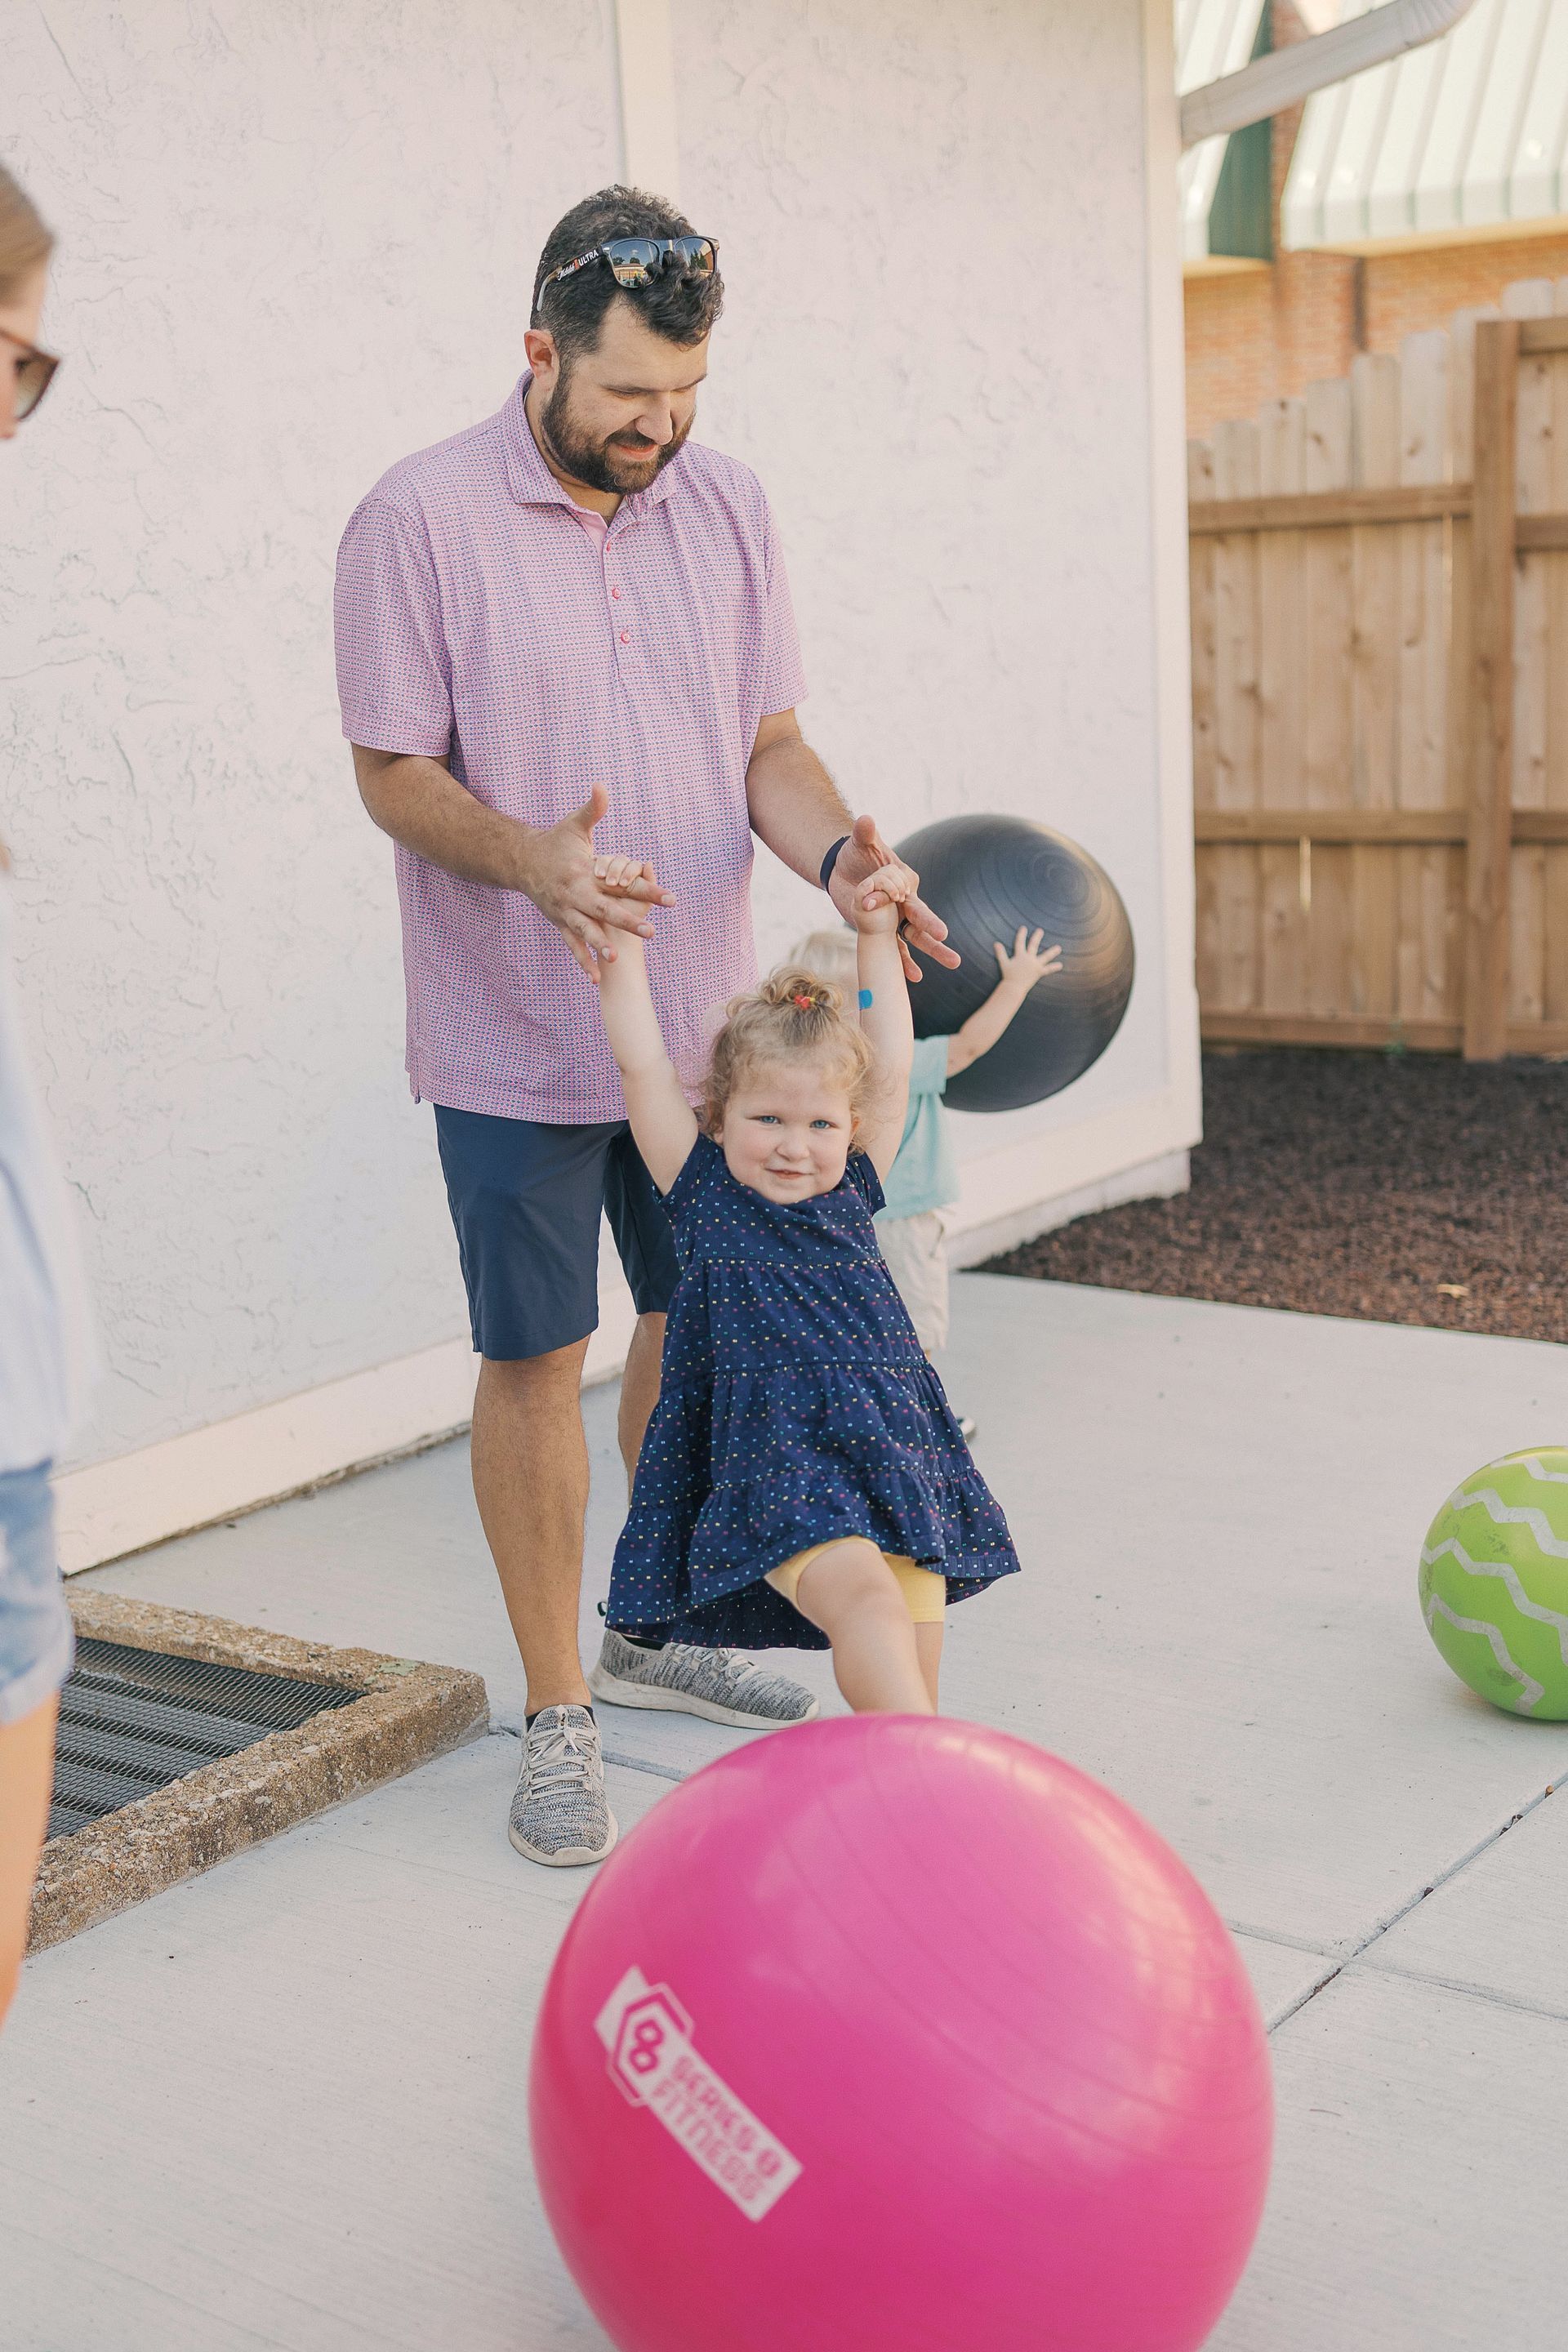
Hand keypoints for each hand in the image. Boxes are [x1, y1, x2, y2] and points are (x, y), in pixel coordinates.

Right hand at [518, 782, 672, 981]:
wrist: (519, 861)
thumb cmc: (555, 842)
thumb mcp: (575, 825)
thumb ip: (593, 808)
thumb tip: (602, 785)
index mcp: (584, 871)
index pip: (622, 882)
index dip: (647, 890)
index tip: (671, 899)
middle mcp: (574, 893)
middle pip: (604, 909)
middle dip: (627, 922)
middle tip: (652, 932)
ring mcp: (564, 910)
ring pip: (584, 930)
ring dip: (598, 945)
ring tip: (615, 958)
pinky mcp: (558, 922)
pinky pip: (571, 944)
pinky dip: (582, 960)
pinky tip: (595, 978)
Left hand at [829, 813, 959, 981]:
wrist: (843, 870)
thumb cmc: (856, 852)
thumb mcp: (859, 841)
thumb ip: (865, 833)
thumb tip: (866, 819)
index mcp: (903, 878)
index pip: (904, 889)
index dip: (894, 895)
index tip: (884, 897)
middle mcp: (906, 900)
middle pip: (921, 915)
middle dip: (932, 926)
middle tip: (944, 935)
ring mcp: (897, 918)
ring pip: (917, 937)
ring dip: (933, 950)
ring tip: (955, 963)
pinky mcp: (884, 931)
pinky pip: (897, 949)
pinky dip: (905, 963)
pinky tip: (915, 977)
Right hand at [993, 926, 1061, 994]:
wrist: (1014, 987)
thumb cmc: (1008, 976)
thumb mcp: (1003, 963)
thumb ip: (1000, 953)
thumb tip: (996, 943)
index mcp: (1020, 956)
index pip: (1020, 942)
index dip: (1021, 935)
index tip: (1024, 928)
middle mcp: (1029, 959)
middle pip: (1033, 945)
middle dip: (1036, 937)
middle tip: (1040, 930)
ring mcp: (1035, 965)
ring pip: (1045, 957)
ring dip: (1052, 952)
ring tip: (1059, 948)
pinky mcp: (1039, 972)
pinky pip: (1048, 969)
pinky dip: (1053, 967)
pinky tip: (1060, 965)